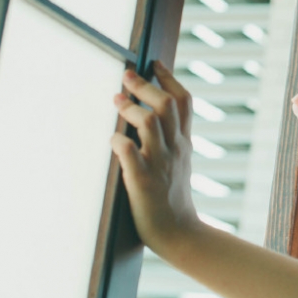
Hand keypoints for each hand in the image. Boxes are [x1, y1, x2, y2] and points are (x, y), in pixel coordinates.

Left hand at [111, 61, 200, 255]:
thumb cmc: (172, 198)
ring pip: (151, 123)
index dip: (169, 78)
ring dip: (131, 108)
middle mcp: (174, 149)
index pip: (183, 102)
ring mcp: (160, 164)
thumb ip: (170, 139)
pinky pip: (131, 155)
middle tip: (127, 74)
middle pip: (167, 105)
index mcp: (183, 143)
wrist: (180, 234)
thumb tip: (151, 115)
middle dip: (146, 85)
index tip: (153, 63)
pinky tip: (113, 140)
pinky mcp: (143, 182)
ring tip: (116, 100)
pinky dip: (120, 142)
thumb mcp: (179, 162)